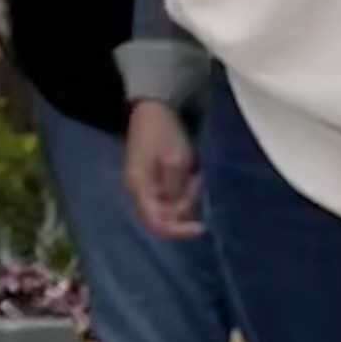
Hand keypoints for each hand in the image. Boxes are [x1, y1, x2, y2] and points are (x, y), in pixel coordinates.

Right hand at [124, 98, 203, 237]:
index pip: (156, 224)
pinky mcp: (154, 185)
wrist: (154, 110)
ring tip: (195, 175)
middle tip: (196, 183)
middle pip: (165, 220)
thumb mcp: (175, 158)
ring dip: (188, 198)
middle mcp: (139, 193)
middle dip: (186, 209)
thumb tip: (178, 213)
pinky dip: (185, 193)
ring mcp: (146, 190)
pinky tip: (192, 176)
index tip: (201, 227)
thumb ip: (175, 187)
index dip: (179, 231)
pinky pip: (172, 200)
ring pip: (171, 210)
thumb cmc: (162, 131)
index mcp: (138, 187)